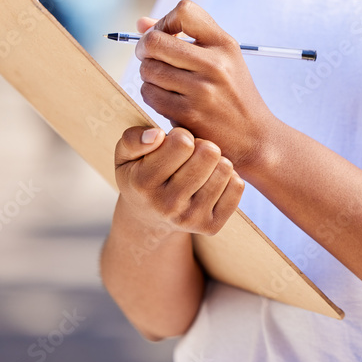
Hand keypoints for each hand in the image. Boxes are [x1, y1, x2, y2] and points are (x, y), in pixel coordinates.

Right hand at [114, 125, 243, 235]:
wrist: (149, 217)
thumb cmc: (139, 175)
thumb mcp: (124, 155)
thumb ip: (133, 139)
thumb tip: (157, 135)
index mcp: (143, 183)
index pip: (182, 142)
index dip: (181, 135)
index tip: (174, 142)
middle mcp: (167, 205)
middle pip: (209, 153)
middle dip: (201, 145)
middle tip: (190, 154)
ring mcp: (191, 219)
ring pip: (225, 168)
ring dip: (215, 161)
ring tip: (199, 167)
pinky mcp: (211, 226)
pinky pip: (237, 186)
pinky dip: (228, 177)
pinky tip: (210, 180)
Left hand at [134, 0, 279, 172]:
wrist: (254, 137)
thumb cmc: (233, 93)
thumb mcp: (221, 57)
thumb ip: (184, 35)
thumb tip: (140, 23)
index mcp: (224, 44)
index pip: (184, 10)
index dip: (165, 20)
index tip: (167, 35)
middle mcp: (215, 64)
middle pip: (154, 41)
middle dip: (145, 48)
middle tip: (150, 56)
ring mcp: (201, 91)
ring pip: (148, 69)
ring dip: (148, 73)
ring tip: (164, 80)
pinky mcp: (188, 114)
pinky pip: (149, 93)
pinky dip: (151, 93)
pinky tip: (166, 97)